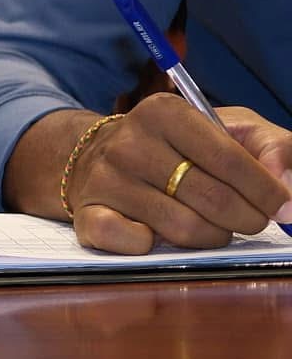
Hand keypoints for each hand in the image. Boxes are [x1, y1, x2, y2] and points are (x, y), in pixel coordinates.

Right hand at [63, 96, 291, 252]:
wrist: (99, 154)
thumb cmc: (177, 146)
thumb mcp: (229, 129)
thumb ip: (273, 147)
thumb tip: (287, 185)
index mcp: (165, 112)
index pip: (229, 158)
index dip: (266, 190)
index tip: (285, 208)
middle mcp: (129, 142)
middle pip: (211, 198)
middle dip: (246, 219)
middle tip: (251, 221)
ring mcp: (106, 178)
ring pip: (183, 227)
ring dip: (211, 236)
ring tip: (212, 226)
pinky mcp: (87, 213)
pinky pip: (132, 243)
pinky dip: (153, 246)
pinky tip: (156, 233)